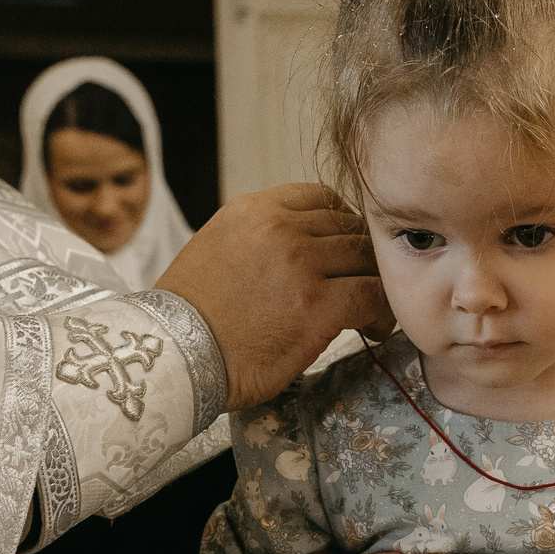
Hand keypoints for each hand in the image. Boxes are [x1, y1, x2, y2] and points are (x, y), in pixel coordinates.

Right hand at [157, 183, 391, 410]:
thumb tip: (300, 249)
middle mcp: (280, 228)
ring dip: (376, 285)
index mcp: (254, 210)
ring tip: (373, 313)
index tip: (347, 254)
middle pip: (349, 229)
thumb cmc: (190, 318)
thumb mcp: (216, 250)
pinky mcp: (317, 304)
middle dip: (363, 260)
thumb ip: (259, 239)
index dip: (343, 226)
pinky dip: (381, 313)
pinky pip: (371, 296)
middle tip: (367, 288)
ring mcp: (301, 263)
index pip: (321, 198)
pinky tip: (373, 330)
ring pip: (365, 260)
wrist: (173, 355)